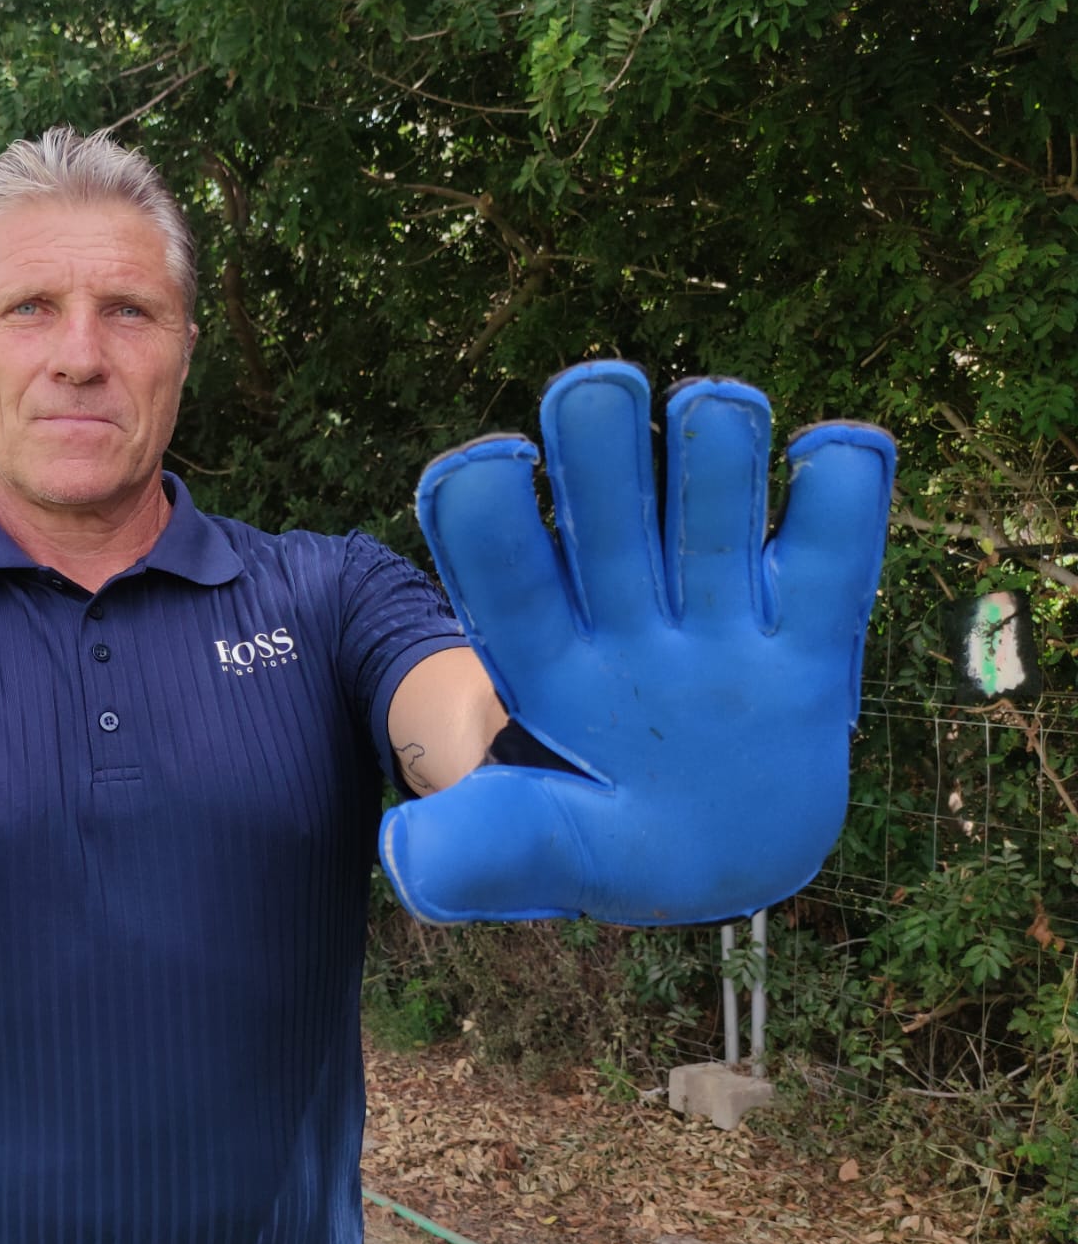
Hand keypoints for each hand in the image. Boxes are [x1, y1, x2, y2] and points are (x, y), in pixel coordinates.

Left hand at [379, 362, 893, 925]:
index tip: (481, 468)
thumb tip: (402, 853)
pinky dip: (841, 501)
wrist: (719, 851)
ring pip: (712, 519)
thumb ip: (485, 849)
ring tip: (714, 404)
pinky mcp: (807, 641)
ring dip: (714, 457)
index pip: (507, 582)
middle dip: (600, 452)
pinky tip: (836, 448)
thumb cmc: (613, 841)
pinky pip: (829, 563)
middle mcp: (629, 621)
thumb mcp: (550, 855)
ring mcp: (720, 623)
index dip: (488, 523)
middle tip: (594, 388)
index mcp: (550, 664)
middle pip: (606, 525)